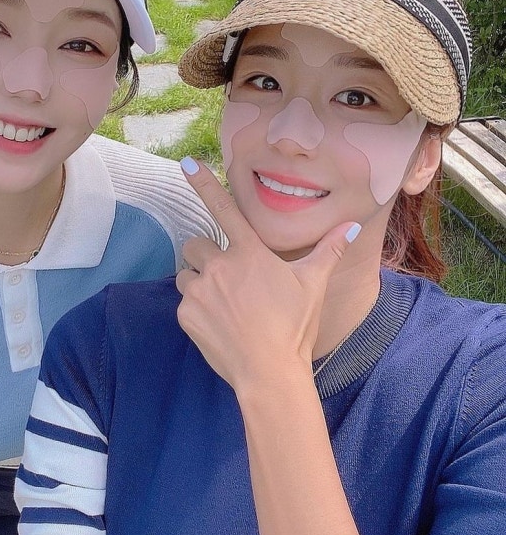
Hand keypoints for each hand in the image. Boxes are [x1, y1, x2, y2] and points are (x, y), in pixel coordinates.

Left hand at [175, 158, 359, 389]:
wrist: (270, 371)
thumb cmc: (294, 326)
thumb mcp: (312, 285)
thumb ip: (328, 251)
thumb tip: (350, 226)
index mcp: (248, 253)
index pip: (224, 209)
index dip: (204, 183)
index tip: (186, 163)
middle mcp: (219, 266)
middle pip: (195, 244)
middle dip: (205, 256)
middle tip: (226, 278)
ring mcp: (199, 291)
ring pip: (186, 274)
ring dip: (198, 282)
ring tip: (222, 304)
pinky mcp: (185, 314)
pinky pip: (183, 302)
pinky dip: (195, 310)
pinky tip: (217, 324)